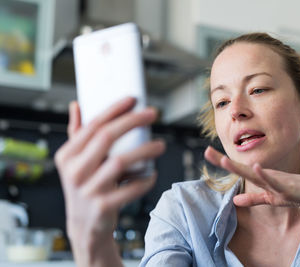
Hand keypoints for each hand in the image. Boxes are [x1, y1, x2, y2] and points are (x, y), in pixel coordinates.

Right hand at [55, 97, 164, 264]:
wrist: (85, 226)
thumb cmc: (84, 186)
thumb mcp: (74, 161)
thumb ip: (76, 133)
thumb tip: (77, 104)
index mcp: (67, 156)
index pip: (92, 125)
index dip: (114, 110)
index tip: (133, 99)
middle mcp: (74, 171)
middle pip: (106, 137)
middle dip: (132, 121)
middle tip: (152, 113)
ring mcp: (88, 190)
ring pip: (120, 162)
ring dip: (144, 151)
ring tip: (161, 145)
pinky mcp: (103, 207)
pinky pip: (130, 189)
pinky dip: (145, 180)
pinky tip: (152, 174)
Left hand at [204, 146, 299, 213]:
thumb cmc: (295, 193)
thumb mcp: (270, 198)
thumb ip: (253, 199)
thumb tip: (235, 201)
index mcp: (260, 178)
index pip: (238, 170)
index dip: (223, 163)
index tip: (208, 153)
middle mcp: (265, 175)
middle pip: (240, 168)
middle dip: (223, 161)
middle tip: (207, 151)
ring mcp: (274, 180)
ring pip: (253, 173)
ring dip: (239, 168)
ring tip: (223, 161)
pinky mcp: (285, 186)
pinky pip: (273, 180)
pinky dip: (264, 175)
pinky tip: (255, 167)